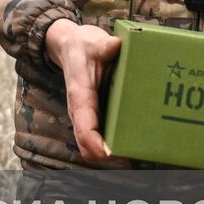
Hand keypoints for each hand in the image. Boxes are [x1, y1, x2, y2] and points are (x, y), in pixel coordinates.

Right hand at [44, 19, 119, 162]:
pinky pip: (97, 138)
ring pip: (91, 146)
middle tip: (131, 160)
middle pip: (87, 146)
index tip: (112, 154)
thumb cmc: (83, 45)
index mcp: (80, 96)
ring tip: (134, 158)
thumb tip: (115, 45)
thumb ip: (104, 45)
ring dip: (109, 157)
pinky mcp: (92, 115)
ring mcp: (85, 116)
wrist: (69, 46)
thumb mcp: (93, 42)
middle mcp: (80, 111)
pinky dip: (110, 147)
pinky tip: (131, 146)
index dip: (96, 144)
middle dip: (106, 158)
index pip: (84, 128)